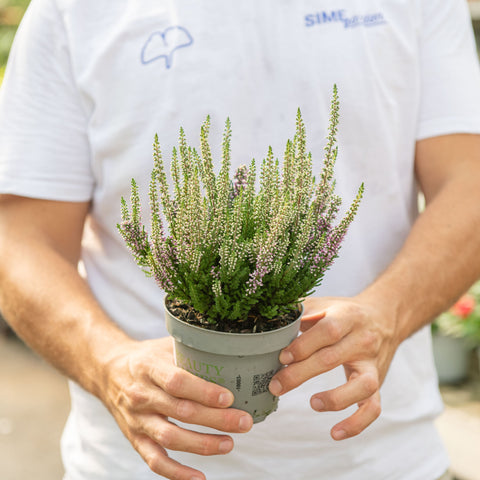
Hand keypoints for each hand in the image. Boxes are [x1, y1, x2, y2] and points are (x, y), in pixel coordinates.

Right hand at [100, 336, 252, 479]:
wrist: (108, 371)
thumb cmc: (146, 357)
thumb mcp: (164, 345)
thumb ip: (190, 349)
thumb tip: (228, 349)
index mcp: (149, 368)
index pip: (177, 382)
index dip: (204, 391)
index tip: (229, 397)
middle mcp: (141, 395)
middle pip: (180, 411)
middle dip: (216, 420)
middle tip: (244, 422)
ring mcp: (137, 420)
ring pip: (170, 438)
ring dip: (202, 445)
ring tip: (229, 443)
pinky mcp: (135, 439)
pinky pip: (155, 460)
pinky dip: (176, 473)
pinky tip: (199, 478)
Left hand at [269, 295, 398, 440]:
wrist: (383, 318)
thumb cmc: (344, 313)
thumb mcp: (324, 304)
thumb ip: (301, 312)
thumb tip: (273, 323)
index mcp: (347, 317)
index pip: (327, 331)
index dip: (303, 345)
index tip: (282, 357)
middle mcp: (363, 340)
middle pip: (332, 359)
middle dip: (300, 374)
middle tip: (276, 385)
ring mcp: (372, 364)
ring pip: (362, 386)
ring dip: (335, 399)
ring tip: (312, 403)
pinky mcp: (378, 383)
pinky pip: (373, 408)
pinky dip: (356, 423)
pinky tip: (335, 432)